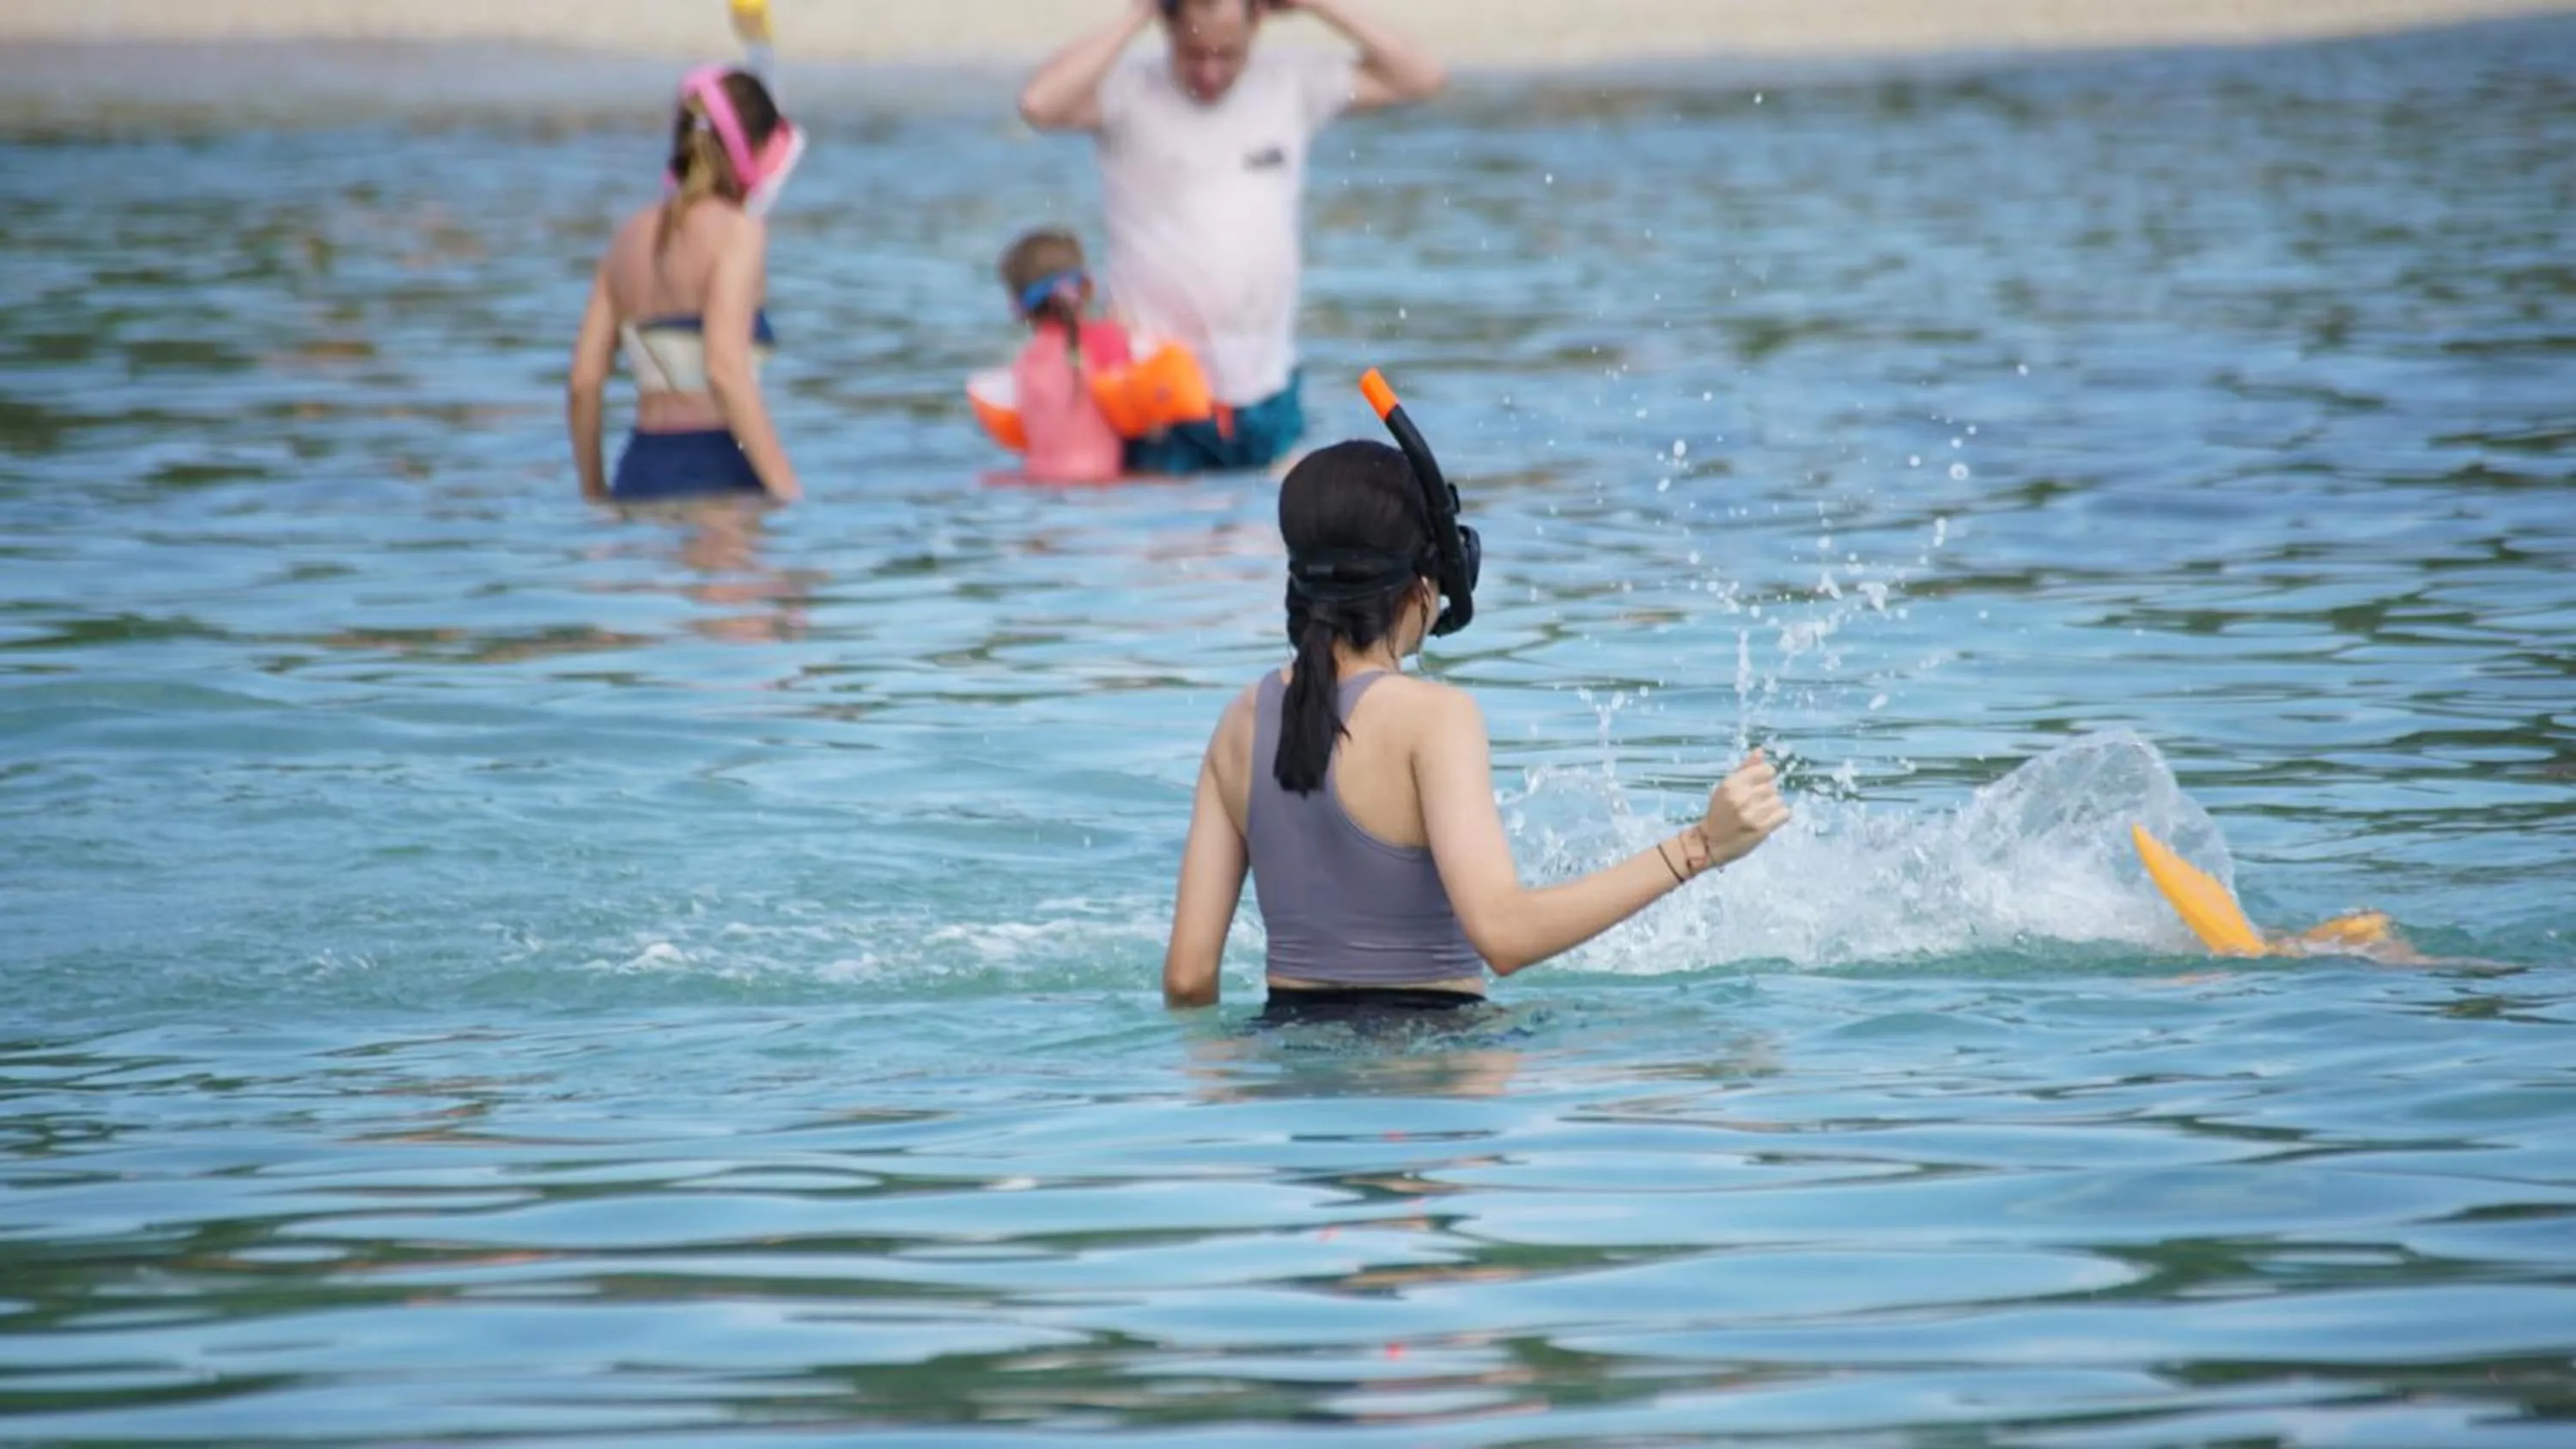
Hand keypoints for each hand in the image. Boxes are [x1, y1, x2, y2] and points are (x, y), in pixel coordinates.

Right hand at [1694, 749, 1788, 871]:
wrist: (1710, 843)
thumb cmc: (1719, 812)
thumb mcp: (1726, 787)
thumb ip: (1745, 769)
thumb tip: (1760, 750)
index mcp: (1731, 784)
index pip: (1766, 770)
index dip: (1765, 777)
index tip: (1758, 785)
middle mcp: (1741, 797)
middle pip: (1772, 787)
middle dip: (1766, 795)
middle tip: (1753, 805)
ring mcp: (1751, 814)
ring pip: (1779, 801)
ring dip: (1772, 807)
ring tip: (1759, 814)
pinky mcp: (1761, 829)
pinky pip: (1784, 814)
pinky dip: (1778, 817)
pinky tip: (1767, 820)